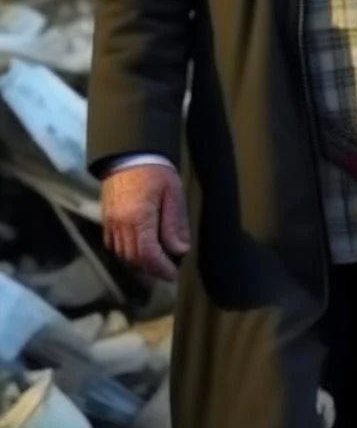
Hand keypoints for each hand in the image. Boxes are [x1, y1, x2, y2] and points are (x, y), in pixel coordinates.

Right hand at [102, 165, 190, 280]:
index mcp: (138, 218)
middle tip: (167, 270)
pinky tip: (139, 254)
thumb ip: (175, 224)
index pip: (148, 255)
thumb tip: (180, 250)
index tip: (173, 273)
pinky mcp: (105, 220)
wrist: (129, 154)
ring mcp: (110, 223)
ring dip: (139, 265)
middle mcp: (120, 225)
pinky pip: (113, 246)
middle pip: (134, 259)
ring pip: (121, 256)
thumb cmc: (156, 171)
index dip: (161, 268)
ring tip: (156, 265)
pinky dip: (126, 255)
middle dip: (151, 270)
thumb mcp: (173, 194)